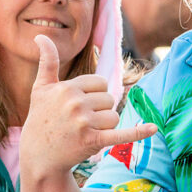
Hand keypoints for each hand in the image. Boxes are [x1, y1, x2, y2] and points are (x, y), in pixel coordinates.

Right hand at [20, 35, 156, 175]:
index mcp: (67, 88)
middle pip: (109, 99)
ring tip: (84, 132)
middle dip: (99, 110)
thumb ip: (47, 60)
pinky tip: (153, 128)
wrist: (38, 156)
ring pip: (114, 116)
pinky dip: (138, 132)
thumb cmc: (41, 119)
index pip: (100, 83)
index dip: (93, 94)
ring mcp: (84, 123)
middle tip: (79, 122)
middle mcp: (76, 103)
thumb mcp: (41, 88)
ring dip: (104, 125)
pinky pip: (121, 133)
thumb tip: (41, 35)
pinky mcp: (92, 141)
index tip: (77, 105)